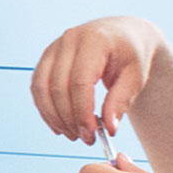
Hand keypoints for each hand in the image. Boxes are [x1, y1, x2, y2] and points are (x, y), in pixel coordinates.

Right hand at [32, 17, 171, 144]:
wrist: (124, 34)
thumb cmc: (131, 55)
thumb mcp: (135, 77)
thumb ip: (120, 102)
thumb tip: (109, 129)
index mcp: (94, 41)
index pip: (79, 83)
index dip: (81, 112)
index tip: (91, 134)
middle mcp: (69, 40)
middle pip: (58, 88)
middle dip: (68, 118)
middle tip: (84, 138)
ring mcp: (54, 47)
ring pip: (41, 88)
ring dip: (53, 116)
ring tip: (71, 134)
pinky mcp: (46, 57)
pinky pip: (37, 87)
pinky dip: (45, 108)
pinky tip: (59, 124)